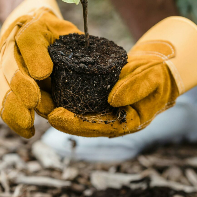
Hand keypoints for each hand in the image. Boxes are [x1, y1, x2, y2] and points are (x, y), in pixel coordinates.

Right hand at [0, 0, 78, 136]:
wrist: (27, 23)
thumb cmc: (53, 33)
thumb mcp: (65, 32)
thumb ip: (65, 48)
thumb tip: (48, 74)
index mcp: (29, 26)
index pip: (28, 37)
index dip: (34, 56)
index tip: (43, 72)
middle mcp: (10, 45)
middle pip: (10, 65)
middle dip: (20, 85)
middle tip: (33, 102)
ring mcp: (2, 65)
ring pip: (2, 86)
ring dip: (13, 105)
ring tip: (27, 123)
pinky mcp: (0, 82)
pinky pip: (0, 101)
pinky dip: (10, 117)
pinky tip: (26, 131)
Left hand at [46, 17, 196, 136]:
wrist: (161, 69)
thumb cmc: (160, 75)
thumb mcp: (153, 78)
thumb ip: (136, 88)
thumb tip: (113, 100)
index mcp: (124, 123)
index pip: (95, 127)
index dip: (74, 124)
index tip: (55, 117)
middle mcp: (110, 120)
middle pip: (79, 123)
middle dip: (57, 118)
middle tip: (37, 107)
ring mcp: (102, 110)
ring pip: (74, 112)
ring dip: (55, 107)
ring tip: (36, 98)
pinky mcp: (96, 98)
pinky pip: (76, 99)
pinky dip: (62, 95)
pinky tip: (46, 88)